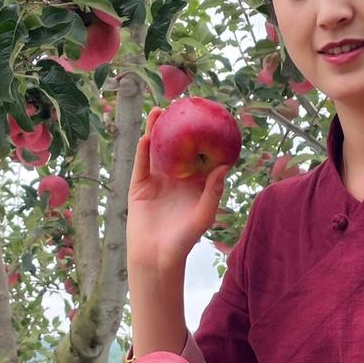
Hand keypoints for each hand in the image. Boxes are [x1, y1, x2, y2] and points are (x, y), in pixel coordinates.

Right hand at [126, 106, 230, 270]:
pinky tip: (146, 136)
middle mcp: (175, 177)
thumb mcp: (203, 215)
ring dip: (156, 131)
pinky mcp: (139, 186)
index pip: (199, 154)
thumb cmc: (184, 239)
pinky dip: (143, 150)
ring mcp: (156, 180)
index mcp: (194, 182)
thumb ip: (213, 192)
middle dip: (177, 126)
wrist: (156, 256)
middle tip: (180, 105)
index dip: (203, 136)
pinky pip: (141, 164)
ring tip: (159, 111)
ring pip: (156, 150)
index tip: (207, 116)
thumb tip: (223, 167)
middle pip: (176, 146)